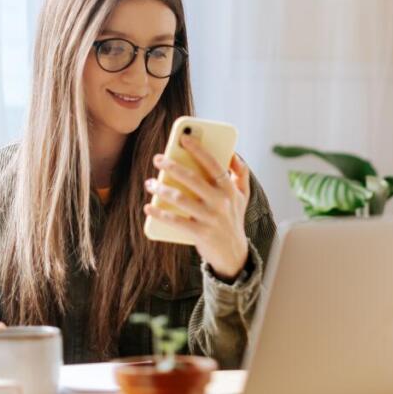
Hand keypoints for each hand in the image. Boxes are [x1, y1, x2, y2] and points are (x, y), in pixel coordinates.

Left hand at [144, 135, 250, 280]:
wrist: (234, 254)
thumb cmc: (234, 219)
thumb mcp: (243, 196)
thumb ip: (241, 173)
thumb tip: (233, 153)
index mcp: (230, 189)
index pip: (213, 164)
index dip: (199, 150)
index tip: (183, 139)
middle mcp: (221, 202)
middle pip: (193, 179)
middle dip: (173, 166)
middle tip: (157, 159)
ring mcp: (210, 218)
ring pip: (181, 199)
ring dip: (162, 189)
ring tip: (150, 183)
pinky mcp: (200, 233)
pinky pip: (176, 221)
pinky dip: (160, 213)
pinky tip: (148, 207)